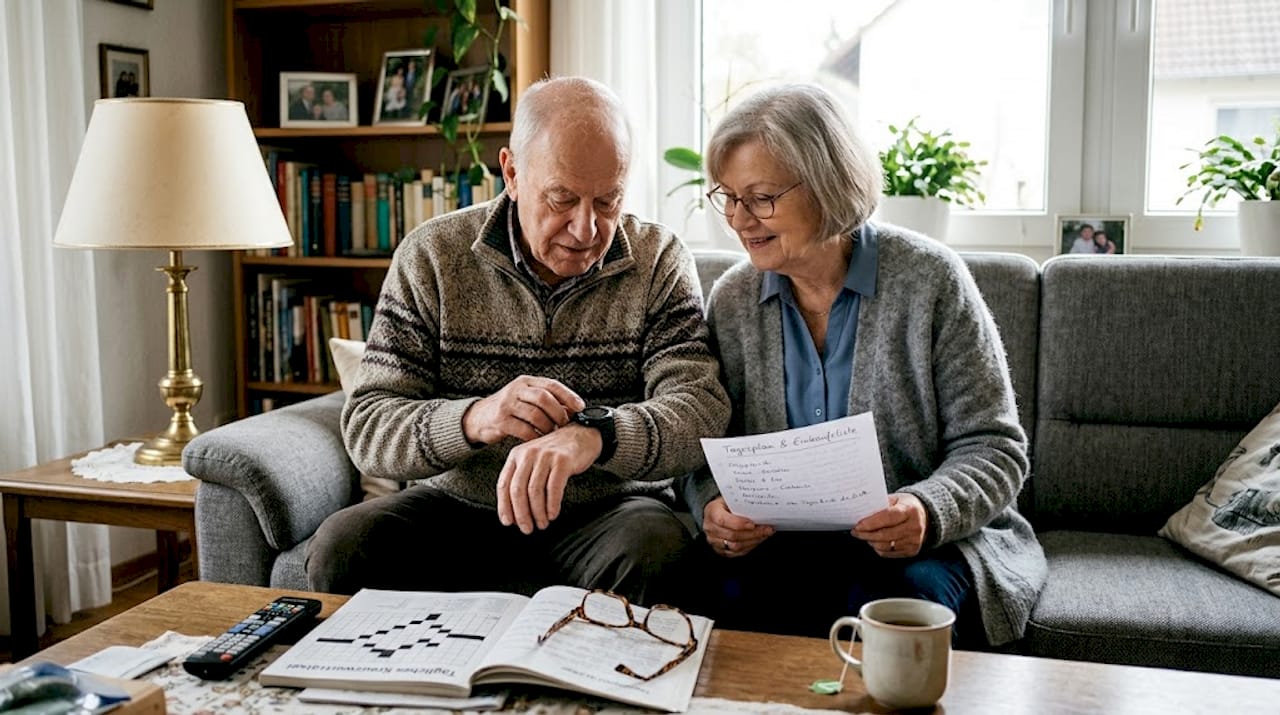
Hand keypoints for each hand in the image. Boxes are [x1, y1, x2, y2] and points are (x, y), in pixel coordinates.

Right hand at [462, 375, 585, 445]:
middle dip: (558, 412)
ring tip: (552, 433)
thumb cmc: (510, 410)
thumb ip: (547, 402)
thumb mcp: (526, 399)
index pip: (551, 385)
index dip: (568, 396)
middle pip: (544, 398)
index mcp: (526, 382)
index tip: (580, 407)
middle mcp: (516, 390)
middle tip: (564, 424)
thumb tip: (574, 410)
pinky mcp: (500, 421)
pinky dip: (535, 436)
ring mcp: (506, 404)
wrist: (479, 418)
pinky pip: (524, 429)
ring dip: (548, 426)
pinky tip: (538, 440)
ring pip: (535, 414)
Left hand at [496, 424, 601, 533]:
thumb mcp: (533, 461)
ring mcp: (545, 456)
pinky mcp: (562, 461)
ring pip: (535, 491)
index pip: (504, 484)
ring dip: (537, 512)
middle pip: (518, 490)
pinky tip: (553, 514)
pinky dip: (552, 504)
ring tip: (543, 523)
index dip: (504, 506)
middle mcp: (528, 454)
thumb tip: (515, 512)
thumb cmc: (556, 454)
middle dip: (521, 514)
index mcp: (516, 455)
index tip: (508, 522)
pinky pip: (554, 488)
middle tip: (527, 529)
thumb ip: (522, 479)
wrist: (581, 434)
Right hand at [702, 497, 773, 557]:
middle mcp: (711, 528)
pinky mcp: (720, 550)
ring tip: (765, 534)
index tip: (753, 524)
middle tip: (767, 529)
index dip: (739, 524)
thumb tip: (761, 509)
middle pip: (732, 535)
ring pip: (735, 546)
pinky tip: (758, 540)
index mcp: (712, 512)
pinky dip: (749, 547)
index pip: (723, 520)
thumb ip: (742, 504)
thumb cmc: (725, 505)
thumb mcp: (730, 499)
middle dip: (753, 533)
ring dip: (753, 541)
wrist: (715, 513)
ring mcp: (714, 541)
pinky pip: (736, 553)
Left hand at [851, 493, 928, 557]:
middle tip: (855, 532)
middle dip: (866, 534)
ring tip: (864, 535)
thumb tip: (860, 513)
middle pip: (885, 535)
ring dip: (871, 542)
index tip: (858, 525)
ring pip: (885, 546)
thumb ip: (880, 505)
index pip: (888, 517)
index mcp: (910, 510)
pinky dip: (878, 548)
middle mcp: (914, 527)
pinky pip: (889, 553)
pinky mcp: (912, 551)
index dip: (871, 523)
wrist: (926, 516)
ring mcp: (914, 541)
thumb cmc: (905, 506)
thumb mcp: (895, 499)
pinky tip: (874, 541)